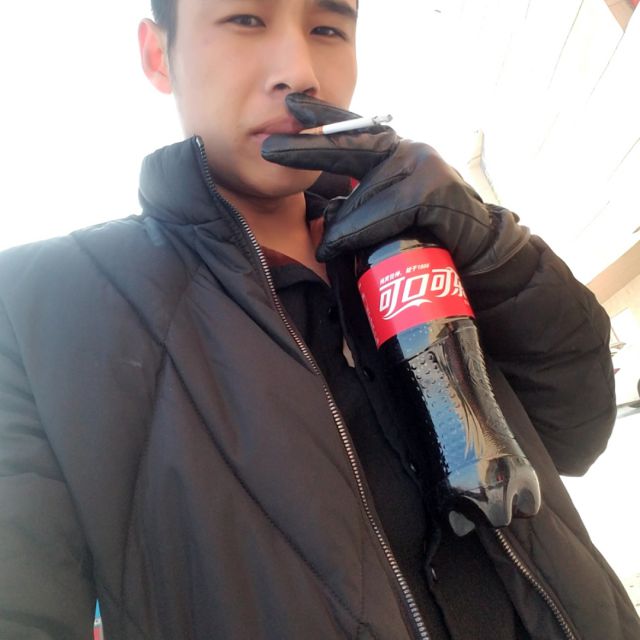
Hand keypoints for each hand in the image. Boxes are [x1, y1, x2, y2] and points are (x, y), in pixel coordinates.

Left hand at [262, 93, 528, 274]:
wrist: (474, 247)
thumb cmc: (425, 228)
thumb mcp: (386, 210)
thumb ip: (358, 205)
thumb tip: (322, 215)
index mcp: (392, 153)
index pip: (353, 130)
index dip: (322, 119)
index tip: (290, 109)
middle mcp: (406, 150)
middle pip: (352, 147)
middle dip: (309, 148)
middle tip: (270, 150)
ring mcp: (423, 167)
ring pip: (368, 193)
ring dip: (344, 225)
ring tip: (326, 246)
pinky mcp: (436, 191)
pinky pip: (390, 210)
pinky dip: (365, 230)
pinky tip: (344, 244)